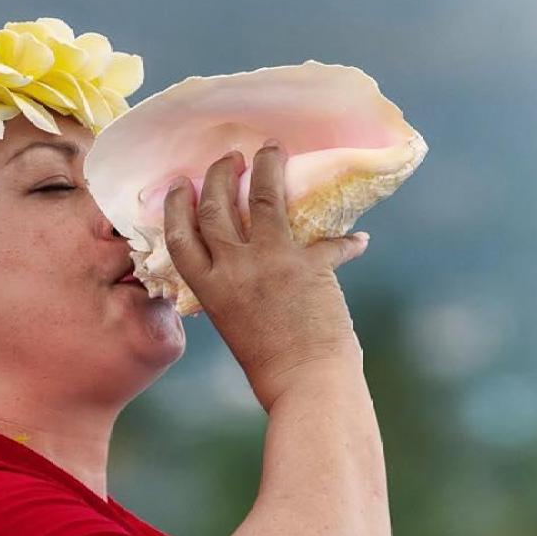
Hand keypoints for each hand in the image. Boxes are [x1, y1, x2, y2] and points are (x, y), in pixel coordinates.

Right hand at [163, 139, 370, 409]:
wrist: (307, 385)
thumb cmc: (270, 368)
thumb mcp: (234, 324)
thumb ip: (232, 291)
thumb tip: (246, 267)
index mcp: (209, 288)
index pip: (180, 236)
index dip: (176, 206)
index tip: (179, 185)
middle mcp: (233, 268)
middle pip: (215, 207)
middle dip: (218, 175)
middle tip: (228, 157)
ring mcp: (270, 261)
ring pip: (262, 196)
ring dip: (267, 167)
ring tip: (272, 149)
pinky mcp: (310, 264)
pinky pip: (330, 240)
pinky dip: (348, 241)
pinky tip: (360, 241)